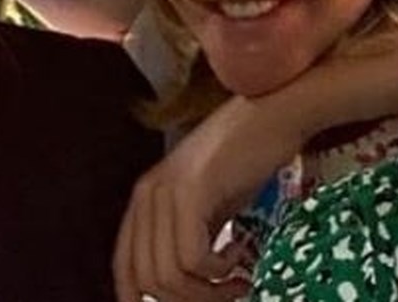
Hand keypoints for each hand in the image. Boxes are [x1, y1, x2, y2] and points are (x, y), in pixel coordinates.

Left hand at [113, 93, 304, 301]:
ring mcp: (166, 193)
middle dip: (189, 301)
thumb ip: (191, 239)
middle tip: (227, 295)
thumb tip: (188, 289)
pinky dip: (219, 270)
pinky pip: (193, 258)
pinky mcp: (191, 192)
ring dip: (208, 291)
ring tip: (236, 280)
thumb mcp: (209, 205)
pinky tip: (239, 253)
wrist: (273, 114)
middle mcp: (147, 196)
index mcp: (144, 199)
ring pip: (169, 276)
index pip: (125, 267)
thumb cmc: (247, 159)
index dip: (139, 299)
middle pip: (148, 280)